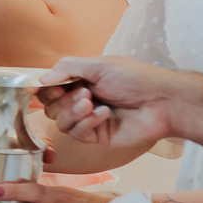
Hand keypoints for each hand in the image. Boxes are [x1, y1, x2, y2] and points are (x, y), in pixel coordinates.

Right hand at [39, 56, 179, 149]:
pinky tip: (105, 113)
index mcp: (81, 80)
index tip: (52, 86)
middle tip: (84, 94)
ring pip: (61, 122)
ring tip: (92, 103)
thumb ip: (68, 68)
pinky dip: (88, 123)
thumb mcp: (99, 66)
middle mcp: (82, 100)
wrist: (161, 101)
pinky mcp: (97, 136)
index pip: (51, 88)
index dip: (47, 89)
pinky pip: (78, 134)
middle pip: (52, 107)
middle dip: (63, 101)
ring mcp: (88, 120)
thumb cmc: (135, 78)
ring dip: (74, 112)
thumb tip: (41, 79)